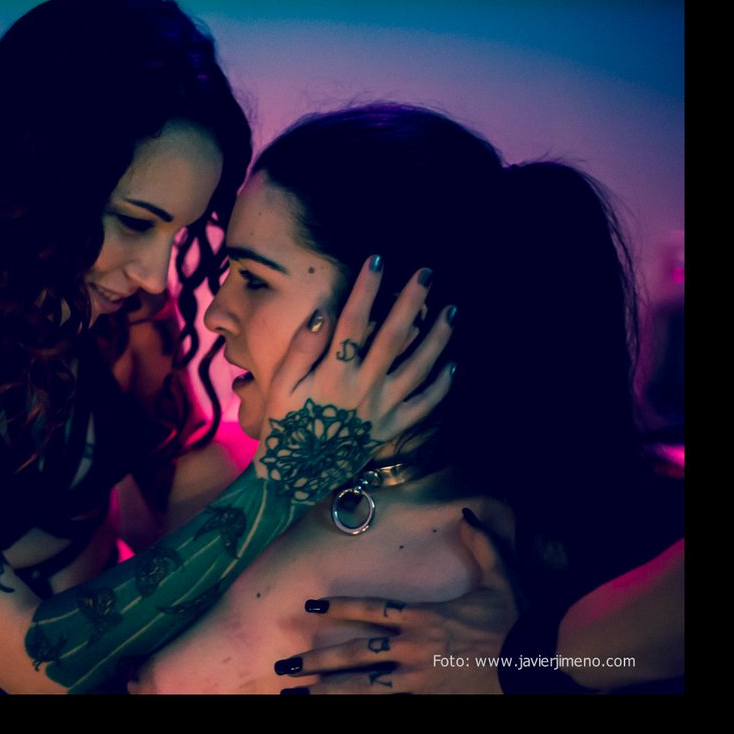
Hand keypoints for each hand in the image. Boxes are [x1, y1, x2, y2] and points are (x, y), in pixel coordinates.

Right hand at [256, 258, 455, 504]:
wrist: (294, 474)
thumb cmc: (284, 422)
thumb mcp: (280, 383)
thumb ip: (301, 348)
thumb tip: (322, 312)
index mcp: (334, 374)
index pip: (355, 321)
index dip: (367, 289)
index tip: (377, 259)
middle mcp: (364, 389)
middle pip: (394, 337)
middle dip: (412, 301)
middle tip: (428, 274)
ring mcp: (382, 410)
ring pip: (418, 368)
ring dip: (437, 338)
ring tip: (451, 312)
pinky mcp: (391, 429)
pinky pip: (423, 406)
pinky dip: (441, 386)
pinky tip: (453, 365)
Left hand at [276, 510, 519, 693]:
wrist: (538, 664)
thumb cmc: (519, 623)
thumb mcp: (503, 578)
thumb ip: (482, 546)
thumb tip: (467, 514)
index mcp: (424, 618)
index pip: (370, 610)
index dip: (338, 607)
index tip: (308, 606)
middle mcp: (414, 648)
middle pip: (355, 653)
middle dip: (317, 660)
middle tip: (284, 665)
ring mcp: (420, 678)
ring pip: (363, 687)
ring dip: (328, 690)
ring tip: (296, 693)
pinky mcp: (430, 698)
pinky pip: (388, 705)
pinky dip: (361, 706)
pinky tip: (333, 710)